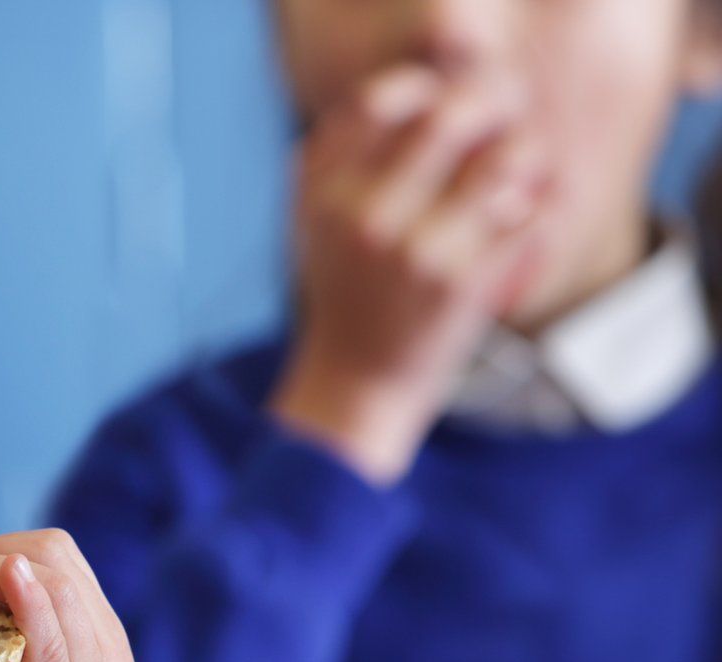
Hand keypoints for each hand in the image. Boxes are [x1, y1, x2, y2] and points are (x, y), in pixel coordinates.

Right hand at [272, 66, 551, 485]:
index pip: (377, 102)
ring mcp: (416, 250)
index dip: (421, 89)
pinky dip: (535, 214)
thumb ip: (340, 160)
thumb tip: (413, 98)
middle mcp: (363, 216)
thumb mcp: (315, 225)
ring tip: (516, 180)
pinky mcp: (463, 284)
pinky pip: (528, 215)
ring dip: (524, 161)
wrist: (355, 382)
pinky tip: (519, 226)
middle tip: (500, 126)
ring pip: (505, 162)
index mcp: (323, 194)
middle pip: (450, 118)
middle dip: (491, 111)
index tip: (438, 105)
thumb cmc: (346, 293)